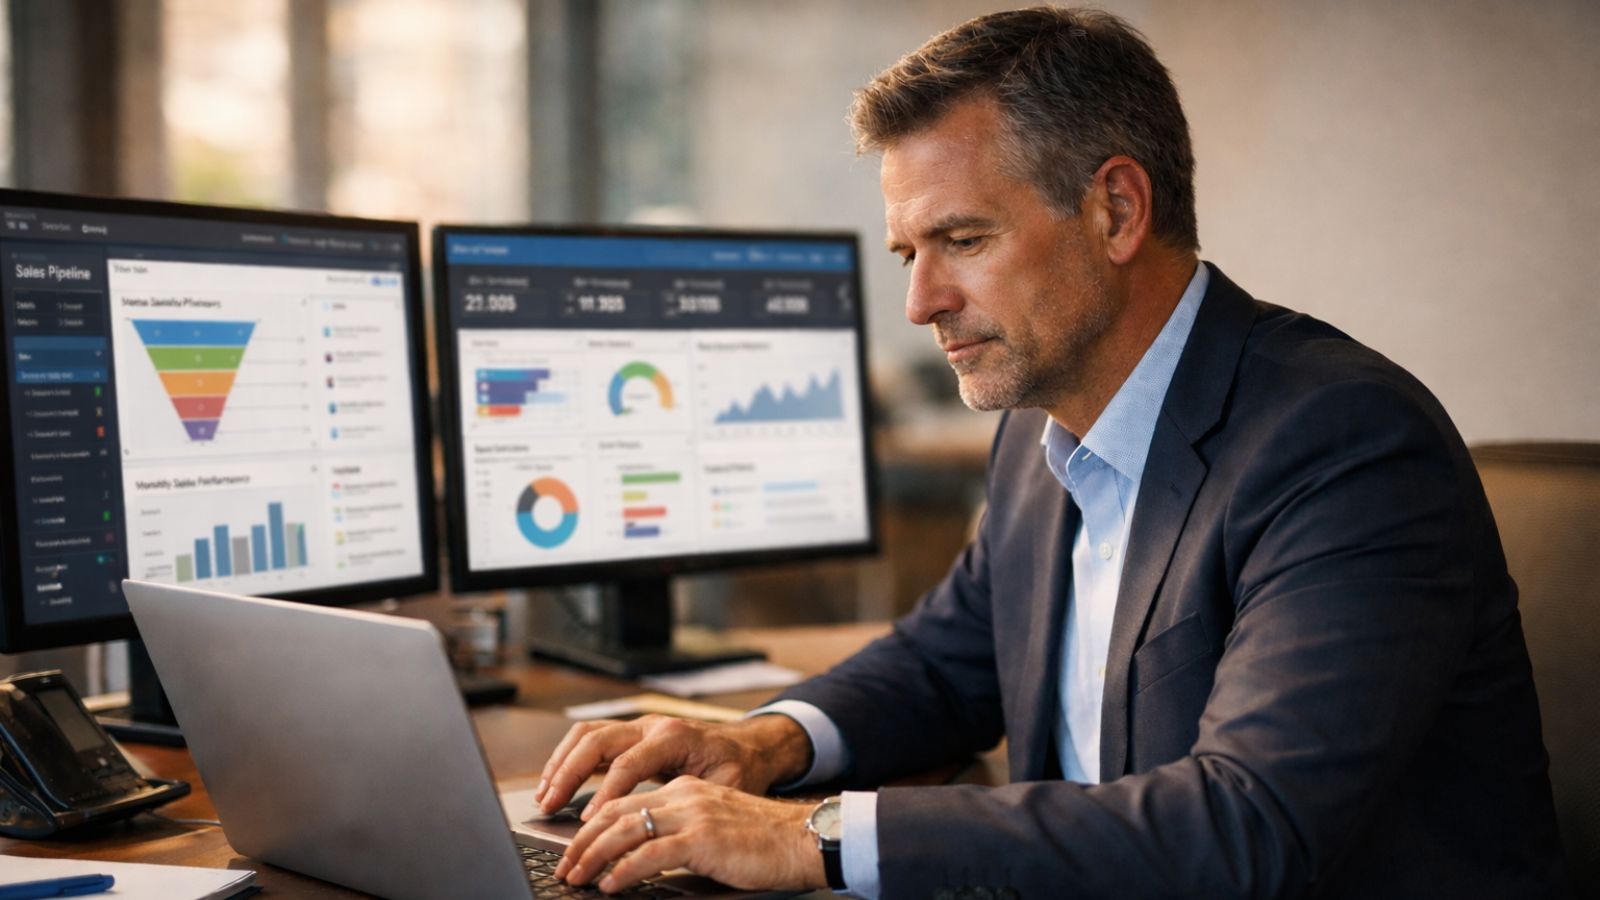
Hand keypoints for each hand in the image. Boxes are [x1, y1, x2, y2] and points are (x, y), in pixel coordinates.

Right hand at [534, 714, 811, 817]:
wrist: (750, 747)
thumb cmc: (740, 769)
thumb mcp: (726, 787)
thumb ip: (692, 800)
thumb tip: (661, 824)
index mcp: (675, 736)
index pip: (629, 763)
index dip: (606, 792)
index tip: (590, 820)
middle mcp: (652, 725)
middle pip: (597, 740)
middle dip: (568, 773)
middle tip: (548, 805)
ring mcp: (639, 727)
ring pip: (587, 734)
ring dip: (561, 763)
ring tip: (544, 795)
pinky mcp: (631, 735)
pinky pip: (591, 739)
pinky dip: (568, 759)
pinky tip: (556, 784)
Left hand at [554, 775, 826, 892]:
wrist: (803, 839)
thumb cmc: (765, 842)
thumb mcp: (715, 828)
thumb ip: (681, 835)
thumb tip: (643, 859)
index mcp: (685, 790)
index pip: (625, 803)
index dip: (594, 827)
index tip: (576, 850)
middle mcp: (684, 795)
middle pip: (616, 813)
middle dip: (583, 842)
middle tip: (565, 866)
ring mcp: (693, 815)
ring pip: (625, 829)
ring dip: (593, 856)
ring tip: (576, 877)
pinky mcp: (702, 839)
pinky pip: (650, 853)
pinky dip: (624, 870)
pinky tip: (610, 885)